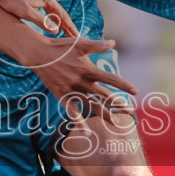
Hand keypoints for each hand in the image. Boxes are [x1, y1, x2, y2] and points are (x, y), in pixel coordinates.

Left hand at [0, 0, 77, 36]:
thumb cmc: (11, 1)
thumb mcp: (27, 13)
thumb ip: (42, 22)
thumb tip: (57, 30)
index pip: (63, 17)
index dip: (70, 28)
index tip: (77, 37)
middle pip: (60, 11)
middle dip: (67, 24)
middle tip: (74, 35)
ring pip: (55, 5)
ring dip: (60, 15)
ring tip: (65, 24)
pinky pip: (48, 0)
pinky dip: (52, 7)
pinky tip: (50, 7)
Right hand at [23, 35, 138, 118]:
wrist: (38, 54)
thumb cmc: (60, 47)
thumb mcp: (79, 43)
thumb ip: (97, 45)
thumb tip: (113, 42)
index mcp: (88, 69)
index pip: (110, 79)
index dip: (123, 85)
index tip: (136, 91)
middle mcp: (81, 82)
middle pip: (103, 95)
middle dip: (118, 103)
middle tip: (130, 111)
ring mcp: (72, 91)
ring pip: (91, 105)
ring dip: (104, 114)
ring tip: (116, 123)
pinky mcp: (62, 96)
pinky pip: (72, 112)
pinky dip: (79, 123)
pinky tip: (87, 133)